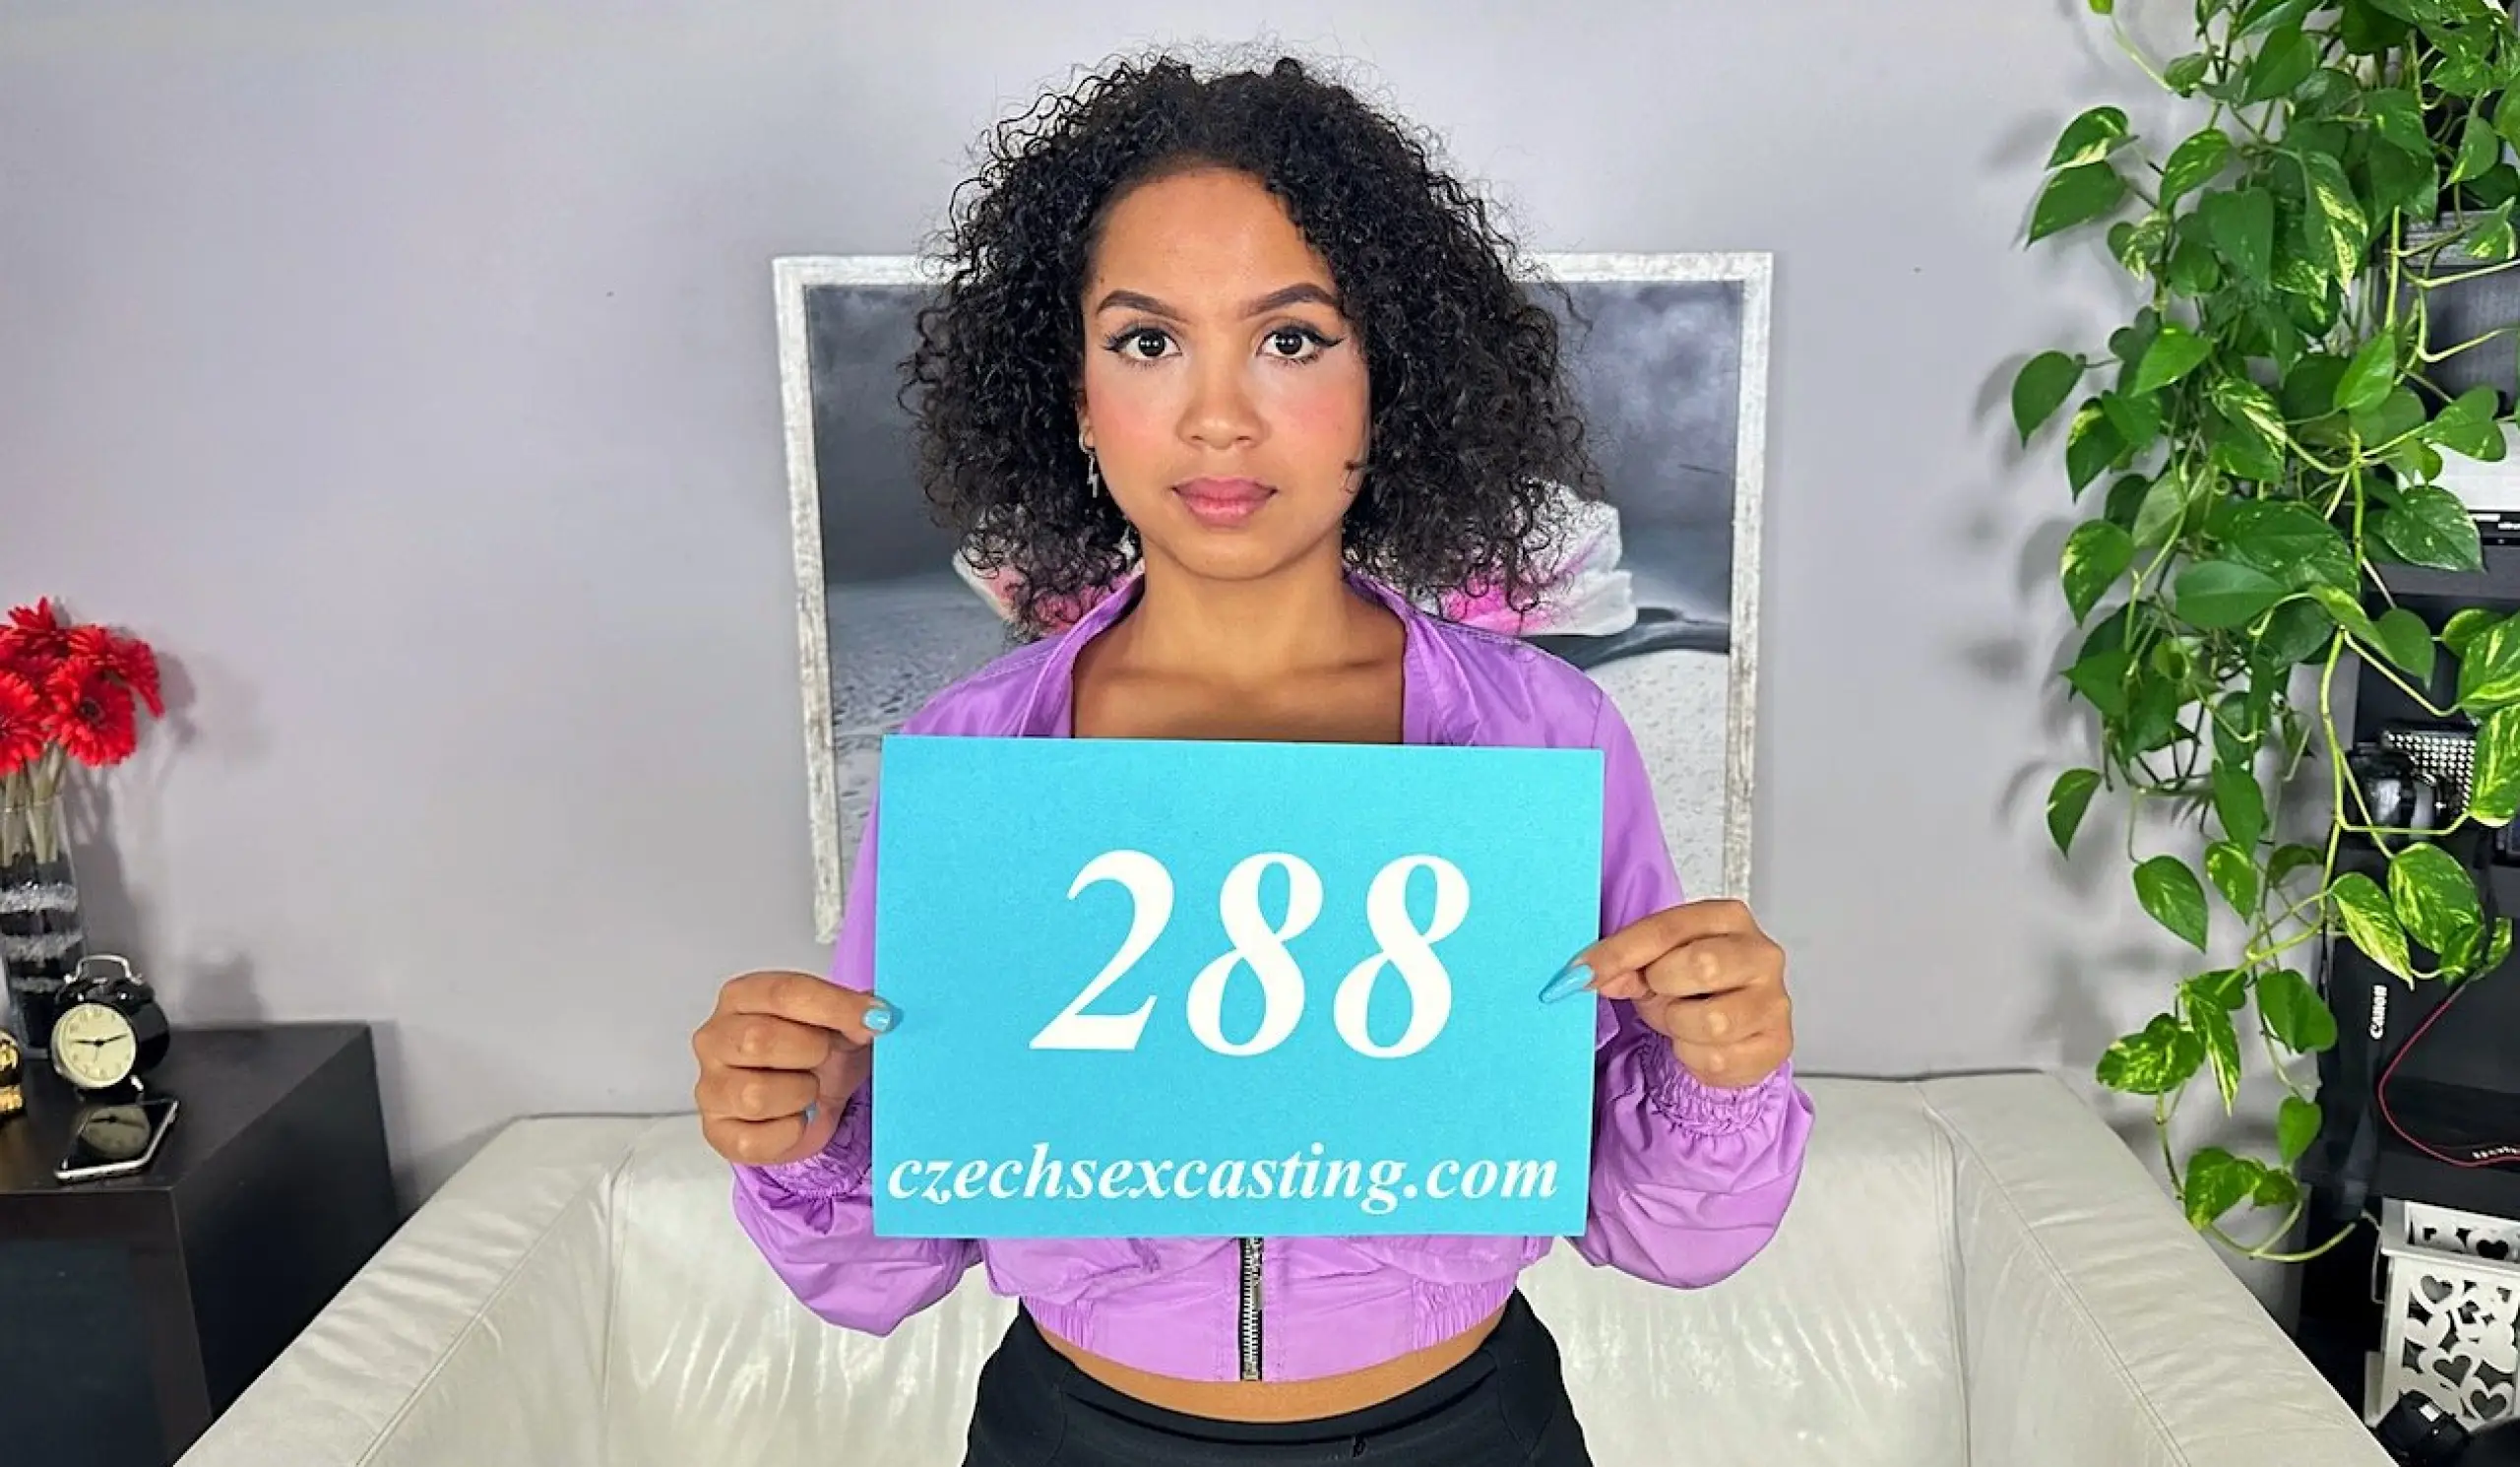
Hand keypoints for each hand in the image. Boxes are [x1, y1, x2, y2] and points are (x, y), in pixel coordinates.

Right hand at [693, 970, 897, 1166]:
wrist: (813, 1103)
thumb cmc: (817, 1054)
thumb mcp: (842, 1024)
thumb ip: (857, 1012)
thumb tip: (877, 1016)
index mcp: (743, 997)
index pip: (784, 992)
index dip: (835, 1006)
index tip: (877, 1019)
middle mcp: (715, 1037)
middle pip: (759, 1040)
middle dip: (811, 1052)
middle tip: (826, 1057)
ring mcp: (710, 1086)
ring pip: (755, 1095)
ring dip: (800, 1094)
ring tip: (808, 1089)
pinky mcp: (717, 1132)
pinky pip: (754, 1140)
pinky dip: (790, 1133)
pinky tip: (798, 1118)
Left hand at [1547, 899, 1791, 1088]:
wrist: (1730, 1031)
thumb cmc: (1692, 987)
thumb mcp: (1653, 964)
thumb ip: (1623, 964)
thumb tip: (1587, 974)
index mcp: (1728, 918)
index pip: (1667, 928)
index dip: (1618, 952)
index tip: (1579, 973)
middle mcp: (1760, 954)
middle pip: (1700, 965)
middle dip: (1664, 988)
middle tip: (1660, 994)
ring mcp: (1774, 1000)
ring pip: (1709, 1021)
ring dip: (1679, 1027)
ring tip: (1682, 1020)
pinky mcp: (1776, 1044)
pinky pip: (1718, 1059)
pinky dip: (1695, 1058)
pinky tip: (1699, 1045)